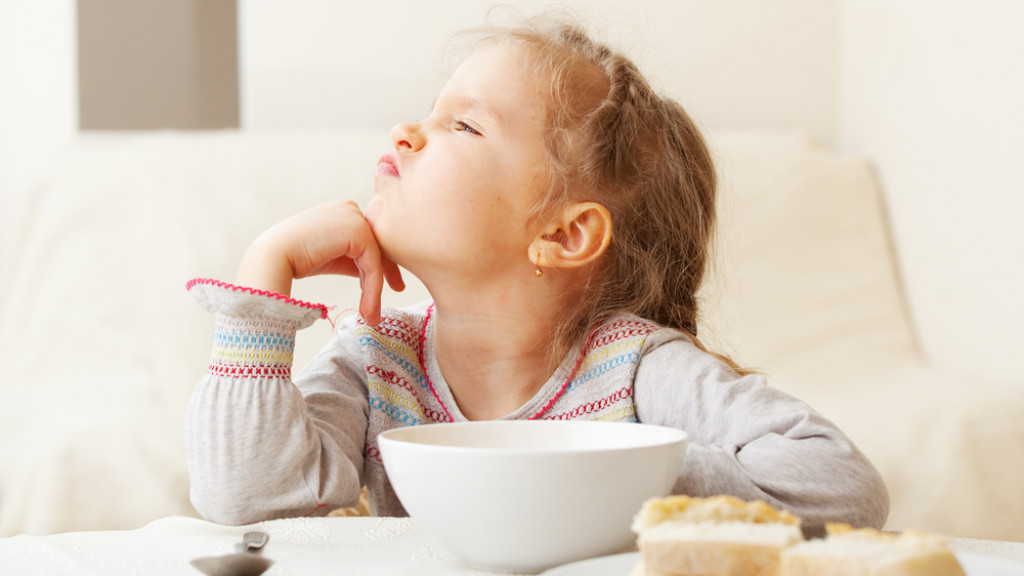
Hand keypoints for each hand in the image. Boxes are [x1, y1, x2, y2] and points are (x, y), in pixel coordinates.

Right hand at [236, 200, 403, 325]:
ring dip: (376, 289)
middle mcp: (350, 209)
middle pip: (378, 246)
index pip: (369, 239)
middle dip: (388, 272)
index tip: (393, 284)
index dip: (381, 263)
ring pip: (377, 258)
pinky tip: (367, 309)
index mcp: (343, 211)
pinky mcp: (357, 232)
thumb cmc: (296, 259)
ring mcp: (354, 217)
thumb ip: (353, 259)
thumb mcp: (332, 256)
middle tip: (398, 292)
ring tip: (372, 316)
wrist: (272, 258)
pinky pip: (373, 264)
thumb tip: (376, 276)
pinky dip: (372, 289)